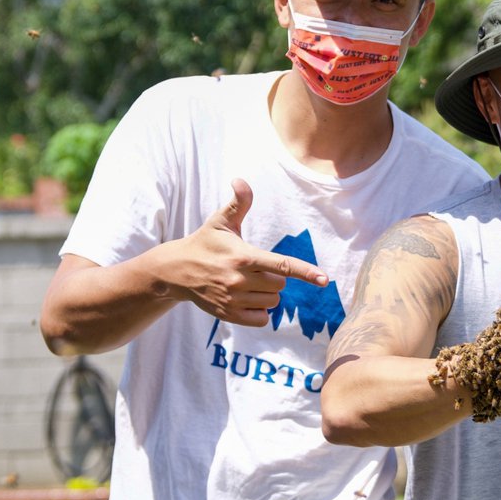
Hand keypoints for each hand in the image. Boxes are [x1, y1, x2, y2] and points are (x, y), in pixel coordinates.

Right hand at [169, 178, 326, 326]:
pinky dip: (260, 311)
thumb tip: (240, 180)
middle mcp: (239, 280)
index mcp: (243, 256)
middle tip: (255, 268)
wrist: (176, 271)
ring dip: (267, 294)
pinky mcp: (228, 315)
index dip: (306, 272)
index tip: (324, 280)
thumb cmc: (205, 243)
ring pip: (272, 302)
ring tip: (247, 282)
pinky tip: (246, 299)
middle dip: (274, 277)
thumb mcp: (221, 221)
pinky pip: (261, 319)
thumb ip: (238, 202)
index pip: (281, 265)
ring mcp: (233, 299)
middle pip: (280, 285)